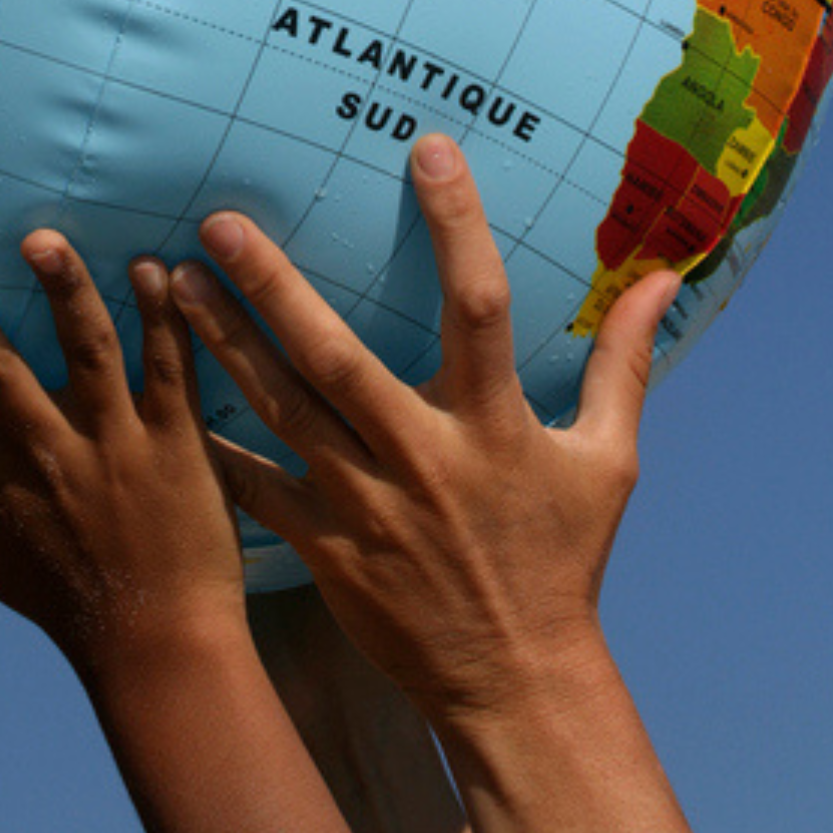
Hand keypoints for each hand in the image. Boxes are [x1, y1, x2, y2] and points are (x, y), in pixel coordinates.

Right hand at [0, 233, 243, 680]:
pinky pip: (171, 369)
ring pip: (87, 354)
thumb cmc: (59, 596)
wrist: (157, 648)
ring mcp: (115, 444)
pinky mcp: (178, 441)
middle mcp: (45, 455)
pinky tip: (154, 265)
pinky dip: (164, 317)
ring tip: (41, 237)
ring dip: (65, 293)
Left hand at [168, 135, 693, 832]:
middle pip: (338, 359)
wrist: (516, 684)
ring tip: (176, 281)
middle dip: (276, 288)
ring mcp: (367, 508)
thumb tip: (664, 279)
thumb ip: (620, 362)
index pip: (480, 307)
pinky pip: (258, 490)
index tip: (427, 149)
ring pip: (281, 412)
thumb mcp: (607, 461)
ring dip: (225, 346)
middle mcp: (424, 459)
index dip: (457, 226)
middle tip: (222, 222)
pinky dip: (214, 447)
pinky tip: (168, 394)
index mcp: (494, 427)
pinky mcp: (328, 550)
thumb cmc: (561, 559)